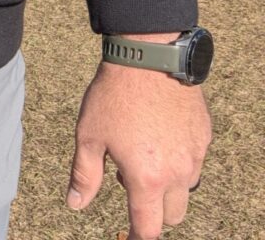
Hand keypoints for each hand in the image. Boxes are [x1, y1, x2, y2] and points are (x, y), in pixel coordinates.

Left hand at [67, 32, 210, 239]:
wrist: (148, 59)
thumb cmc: (113, 97)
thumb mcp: (89, 137)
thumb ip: (84, 176)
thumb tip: (76, 204)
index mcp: (147, 178)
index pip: (148, 227)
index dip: (137, 236)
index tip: (128, 236)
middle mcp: (178, 172)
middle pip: (172, 215)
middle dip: (153, 210)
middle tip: (129, 181)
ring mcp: (195, 154)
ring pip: (187, 189)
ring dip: (168, 186)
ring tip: (141, 155)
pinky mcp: (204, 136)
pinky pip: (195, 162)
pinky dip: (179, 162)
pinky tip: (157, 138)